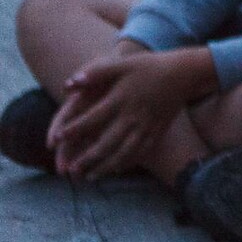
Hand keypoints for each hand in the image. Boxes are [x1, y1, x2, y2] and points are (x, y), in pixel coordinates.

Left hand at [48, 46, 213, 181]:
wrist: (184, 74)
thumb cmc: (149, 67)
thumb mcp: (122, 64)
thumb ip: (95, 73)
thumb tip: (69, 85)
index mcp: (121, 100)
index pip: (92, 119)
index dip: (74, 130)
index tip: (58, 140)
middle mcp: (133, 117)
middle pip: (107, 143)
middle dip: (88, 159)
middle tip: (71, 170)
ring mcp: (147, 127)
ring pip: (124, 153)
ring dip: (106, 167)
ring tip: (91, 177)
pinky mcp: (158, 132)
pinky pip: (142, 152)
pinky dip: (128, 163)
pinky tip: (117, 170)